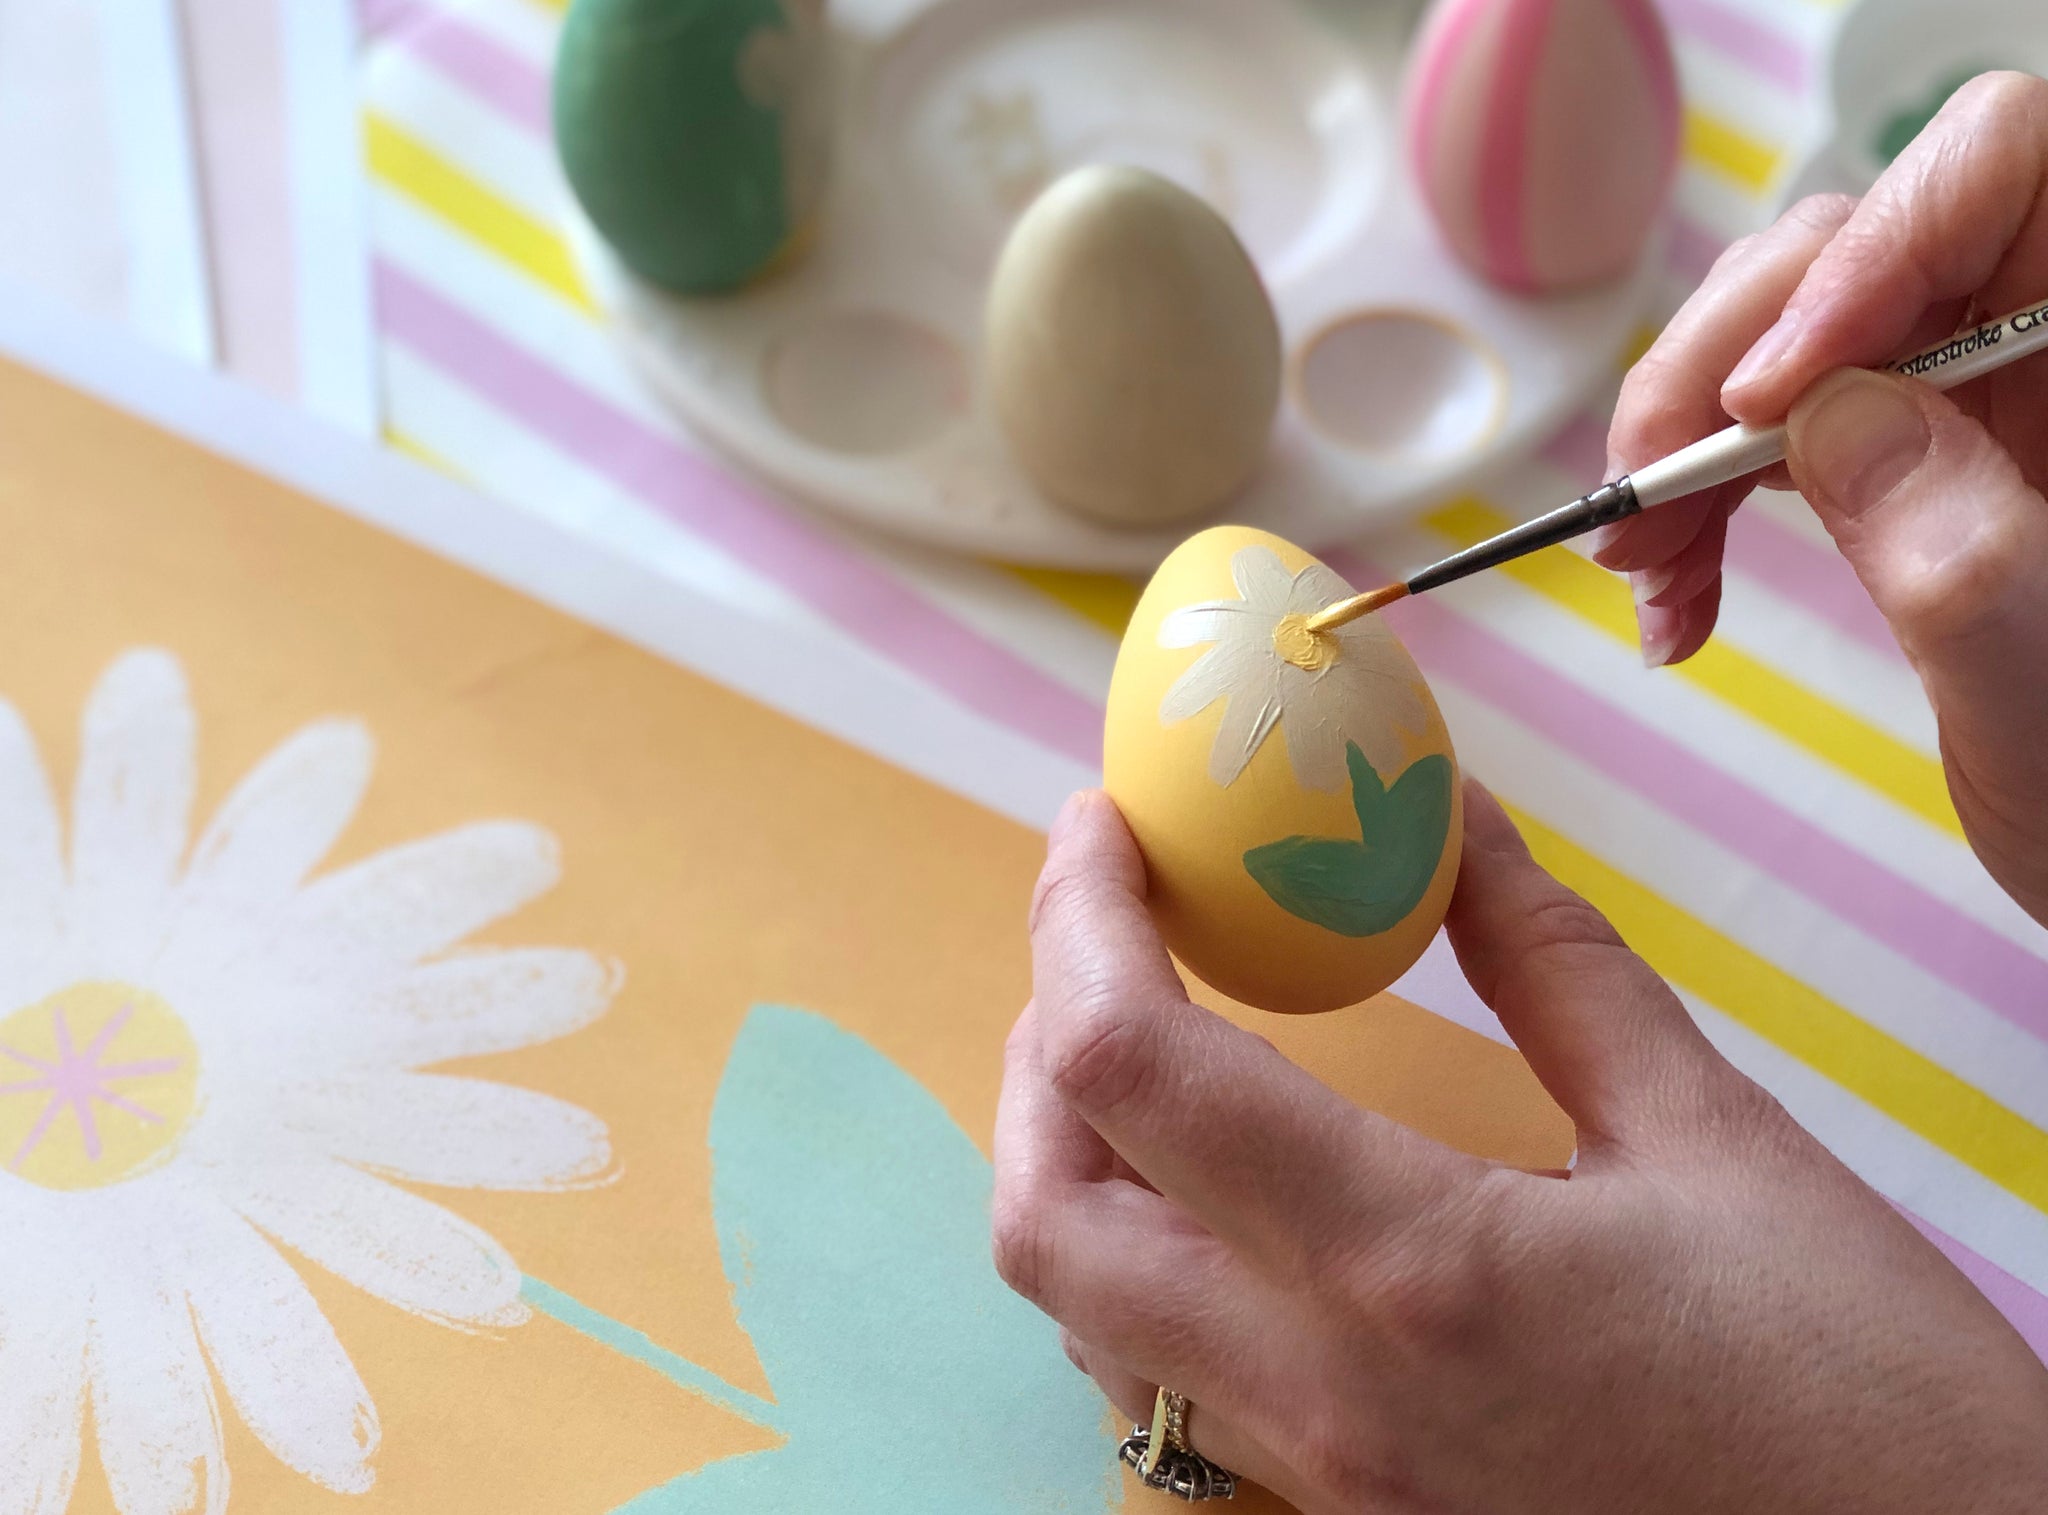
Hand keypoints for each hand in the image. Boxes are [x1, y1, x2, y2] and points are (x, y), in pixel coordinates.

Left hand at [992, 787, 2047, 1514]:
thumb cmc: (1856, 1386)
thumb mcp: (1714, 1136)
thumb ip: (1553, 962)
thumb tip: (1451, 822)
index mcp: (1408, 1264)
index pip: (1133, 1065)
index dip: (1079, 918)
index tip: (1098, 827)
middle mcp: (1322, 1389)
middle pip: (1045, 1214)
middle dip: (1032, 1048)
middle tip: (1104, 936)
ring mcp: (1322, 1475)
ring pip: (1081, 1319)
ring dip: (1067, 1162)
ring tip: (1142, 1042)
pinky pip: (1160, 1387)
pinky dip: (1134, 1263)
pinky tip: (1216, 1189)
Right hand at [1598, 71, 2047, 923]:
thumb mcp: (2047, 691)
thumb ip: (1960, 543)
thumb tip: (1826, 411)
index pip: (2000, 169)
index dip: (1866, 250)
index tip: (1762, 399)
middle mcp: (2041, 337)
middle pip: (1852, 252)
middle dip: (1721, 370)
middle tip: (1642, 507)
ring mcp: (1974, 394)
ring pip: (1789, 338)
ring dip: (1683, 448)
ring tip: (1644, 575)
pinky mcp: (1912, 451)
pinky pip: (1776, 424)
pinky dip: (1697, 501)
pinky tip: (1676, 595)